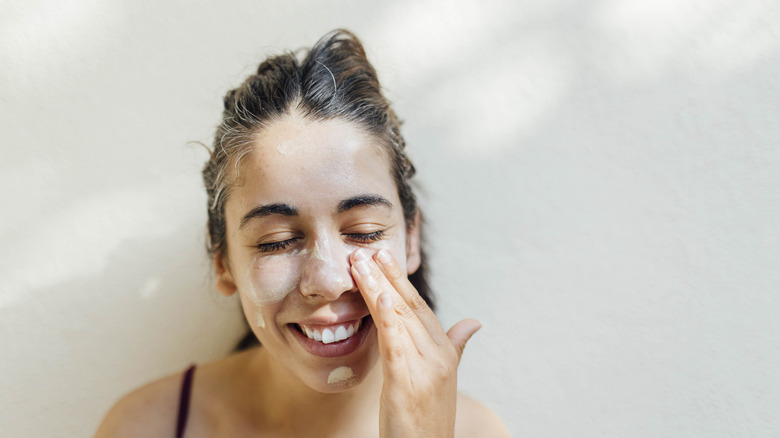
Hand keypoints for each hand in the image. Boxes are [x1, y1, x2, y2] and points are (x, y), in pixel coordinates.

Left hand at [350, 248, 480, 437]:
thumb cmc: (430, 417)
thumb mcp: (444, 378)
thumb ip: (456, 346)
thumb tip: (473, 322)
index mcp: (445, 352)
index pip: (419, 307)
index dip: (400, 280)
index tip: (382, 257)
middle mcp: (438, 356)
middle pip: (408, 307)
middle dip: (385, 277)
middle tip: (365, 251)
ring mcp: (425, 370)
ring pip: (398, 320)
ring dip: (378, 289)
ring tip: (360, 265)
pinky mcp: (407, 385)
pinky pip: (396, 346)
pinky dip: (388, 319)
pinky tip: (380, 298)